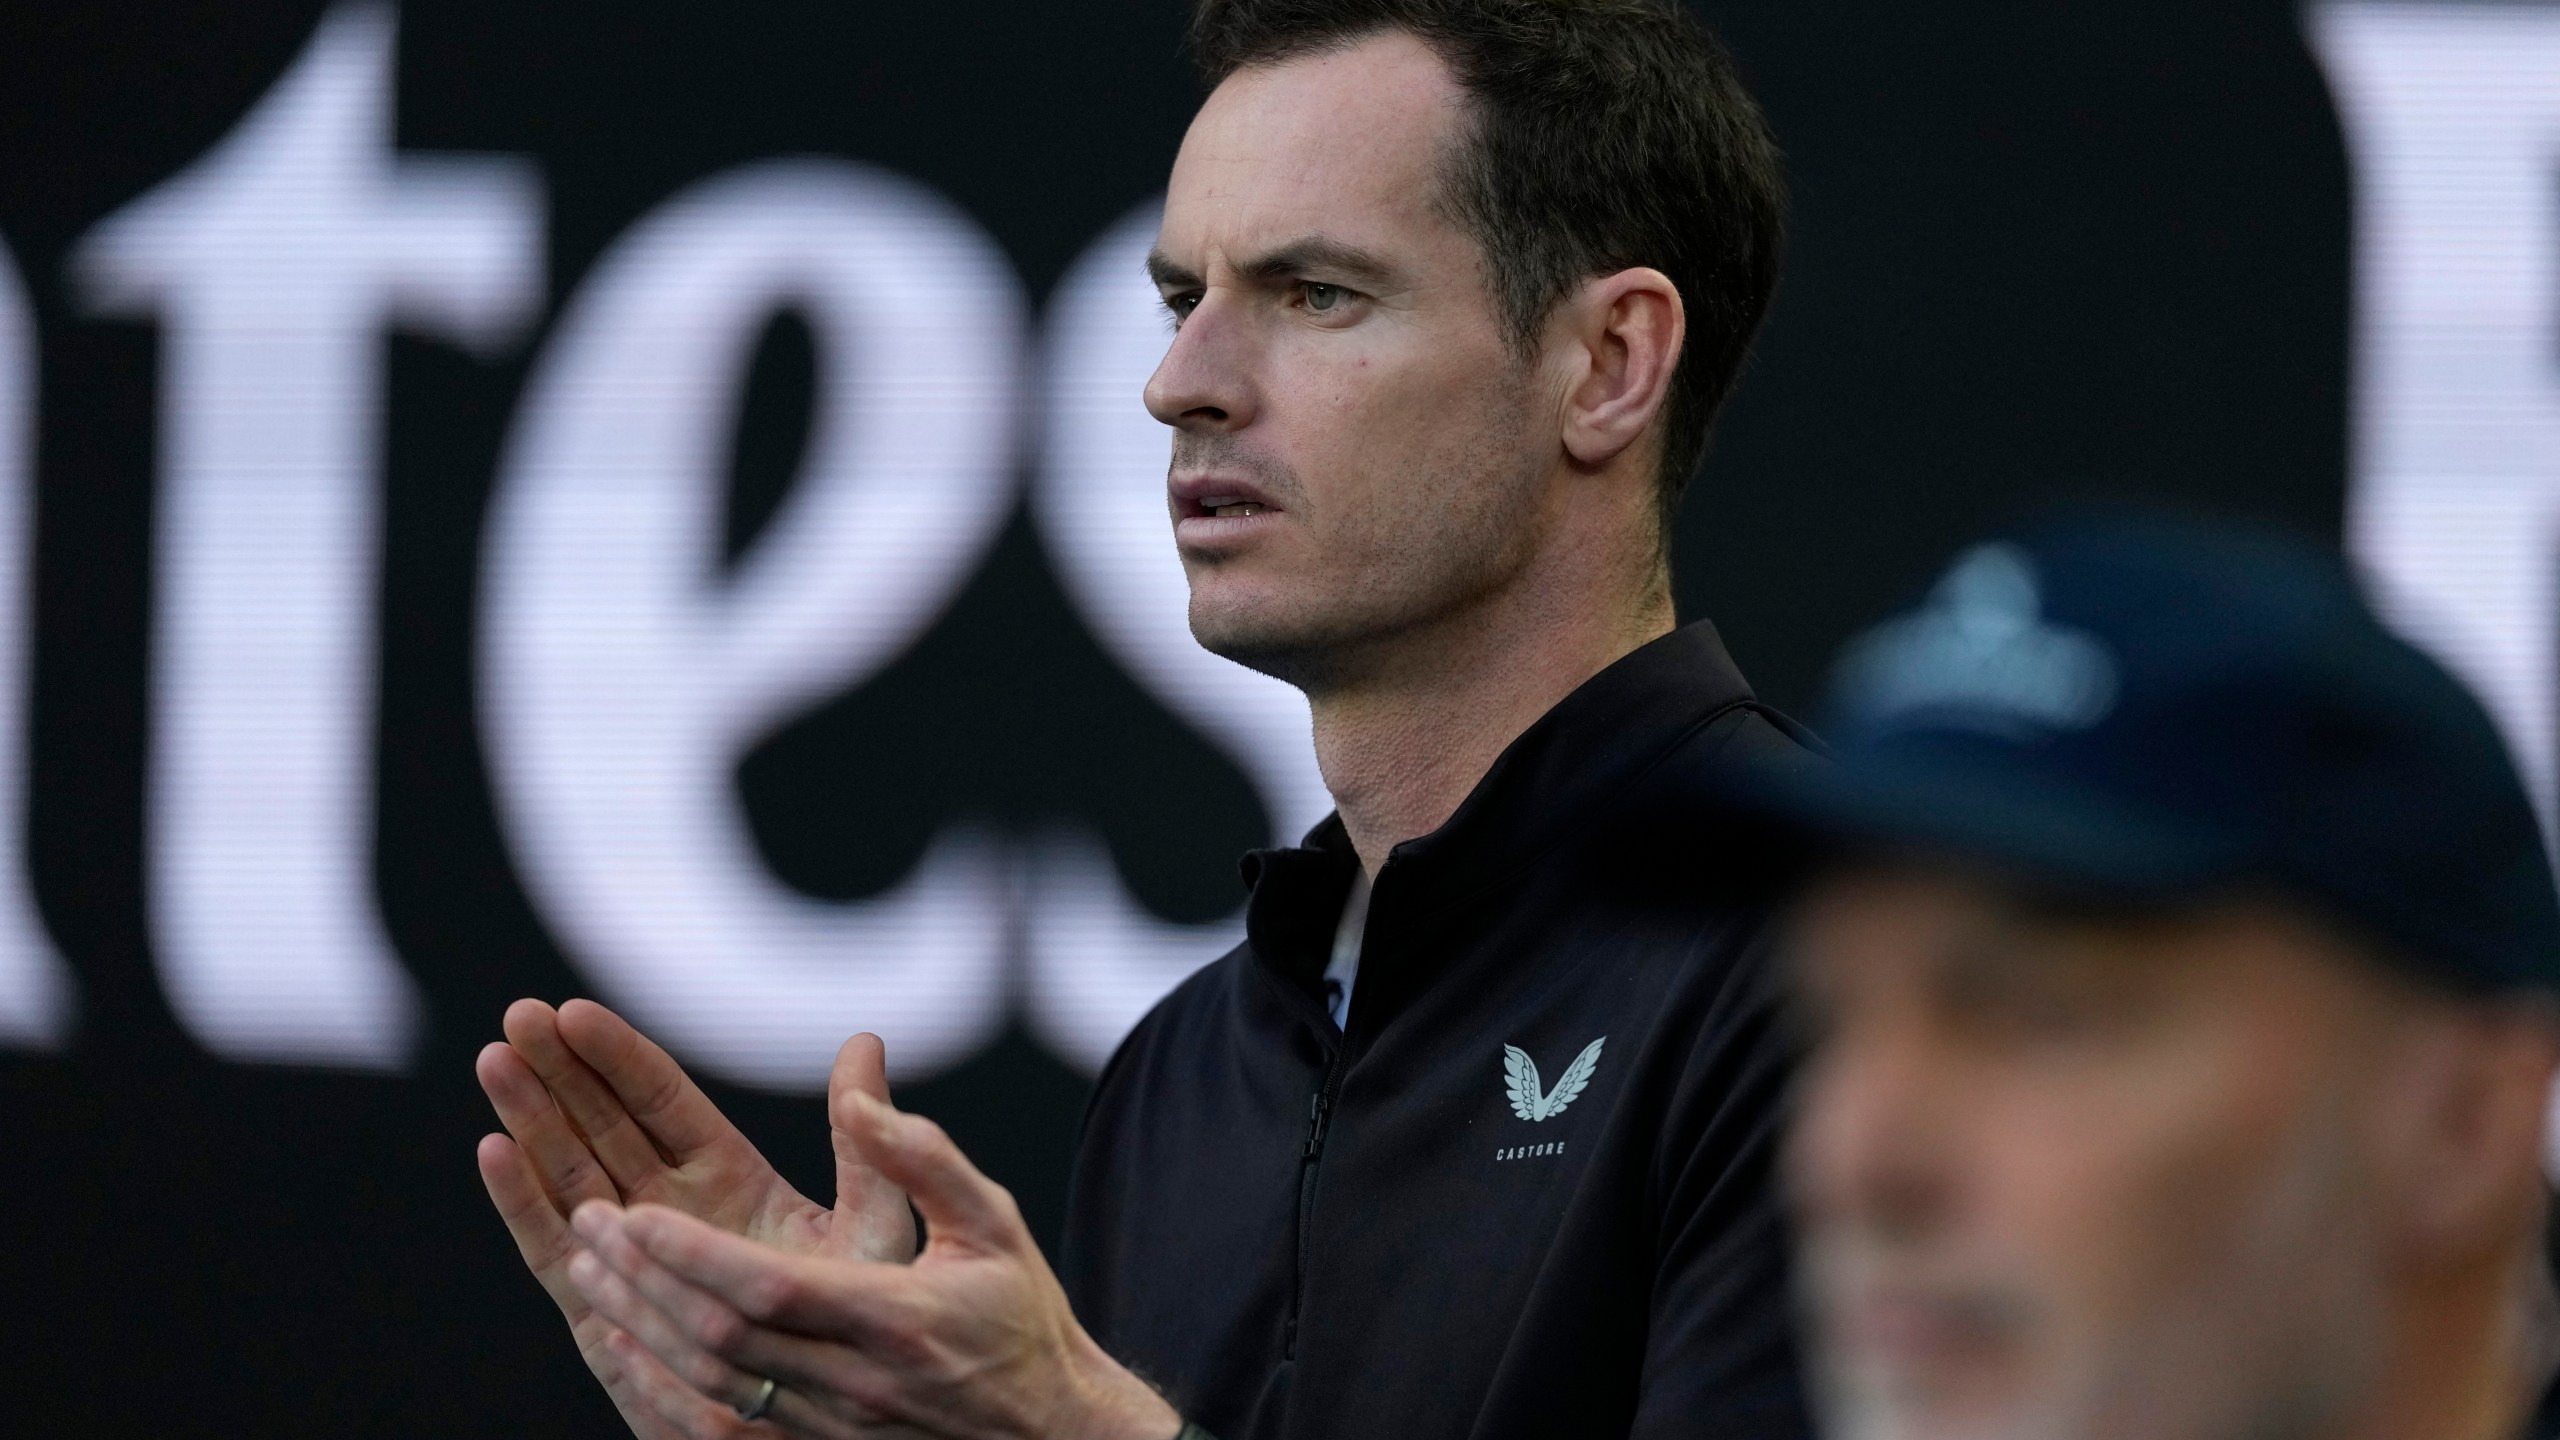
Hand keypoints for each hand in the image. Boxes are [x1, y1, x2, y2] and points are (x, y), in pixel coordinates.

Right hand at [476, 999, 918, 1437]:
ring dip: (530, 1120)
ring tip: (495, 1060)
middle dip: (560, 1071)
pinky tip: (494, 1151)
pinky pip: (557, 1251)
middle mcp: (675, 1212)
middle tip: (518, 1014)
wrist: (831, 1417)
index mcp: (733, 1181)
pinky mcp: (605, 1312)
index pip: (665, 1103)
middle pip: (605, 1125)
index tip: (577, 1011)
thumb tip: (867, 1043)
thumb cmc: (864, 1328)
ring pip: (571, 1175)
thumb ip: (866, 1143)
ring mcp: (637, 1259)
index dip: (619, 1056)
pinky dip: (524, 1202)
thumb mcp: (874, 1225)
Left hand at [564, 1086, 1182, 1439]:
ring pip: (707, 1379)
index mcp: (894, 1317)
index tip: (634, 1211)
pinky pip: (718, 1414)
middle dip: (644, 1279)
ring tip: (588, 1264)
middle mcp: (852, 1380)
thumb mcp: (994, 1221)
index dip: (692, 1254)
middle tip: (589, 1222)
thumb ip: (923, 1158)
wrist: (1050, 1432)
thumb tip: (858, 1093)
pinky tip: (622, 1338)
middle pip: (719, 1336)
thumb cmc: (1022, 1316)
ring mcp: (829, 1422)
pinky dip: (659, 1374)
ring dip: (639, 1320)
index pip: (768, 1288)